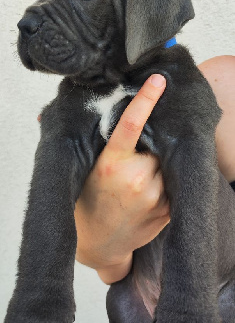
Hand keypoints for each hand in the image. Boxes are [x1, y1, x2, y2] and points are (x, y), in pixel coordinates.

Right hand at [74, 74, 169, 283]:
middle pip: (155, 144)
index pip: (131, 124)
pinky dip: (165, 179)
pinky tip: (148, 190)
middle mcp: (136, 178)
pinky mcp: (167, 209)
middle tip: (139, 154)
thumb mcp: (83, 169)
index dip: (146, 99)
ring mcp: (155, 196)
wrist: (100, 244)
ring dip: (158, 163)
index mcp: (111, 164)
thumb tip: (45, 115)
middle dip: (151, 144)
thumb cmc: (87, 202)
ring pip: (167, 163)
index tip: (159, 81)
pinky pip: (173, 182)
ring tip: (140, 176)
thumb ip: (81, 142)